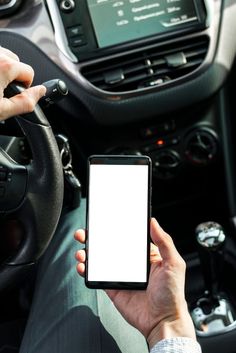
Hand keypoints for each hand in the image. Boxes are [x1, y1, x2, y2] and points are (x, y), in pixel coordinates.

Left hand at [0, 46, 45, 120]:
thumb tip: (41, 92)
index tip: (12, 95)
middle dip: (12, 75)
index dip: (24, 87)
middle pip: (16, 61)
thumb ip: (26, 102)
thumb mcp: (2, 111)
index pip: (29, 72)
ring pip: (3, 56)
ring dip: (1, 69)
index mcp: (5, 66)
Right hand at [74, 218, 195, 348]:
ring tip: (82, 251)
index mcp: (145, 255)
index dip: (114, 229)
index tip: (103, 221)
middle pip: (109, 247)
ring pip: (100, 261)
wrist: (162, 322)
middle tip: (86, 234)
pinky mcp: (113, 288)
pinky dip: (87, 271)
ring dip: (88, 253)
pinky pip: (97, 277)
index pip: (127, 237)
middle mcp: (131, 264)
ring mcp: (121, 276)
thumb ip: (164, 241)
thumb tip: (154, 222)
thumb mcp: (173, 263)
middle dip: (95, 239)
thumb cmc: (172, 295)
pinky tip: (83, 266)